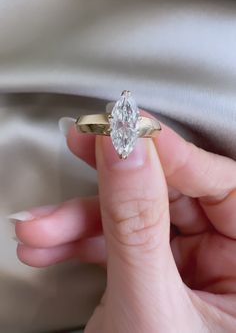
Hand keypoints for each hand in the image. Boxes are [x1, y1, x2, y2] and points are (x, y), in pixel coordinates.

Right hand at [11, 111, 235, 331]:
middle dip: (115, 181)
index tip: (126, 128)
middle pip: (175, 194)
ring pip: (140, 217)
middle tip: (84, 146)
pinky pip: (123, 242)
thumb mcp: (149, 307)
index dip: (171, 152)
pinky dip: (82, 243)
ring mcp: (195, 268)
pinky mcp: (159, 274)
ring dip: (82, 220)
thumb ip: (136, 223)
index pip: (224, 184)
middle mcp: (234, 264)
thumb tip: (126, 149)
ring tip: (40, 227)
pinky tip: (50, 245)